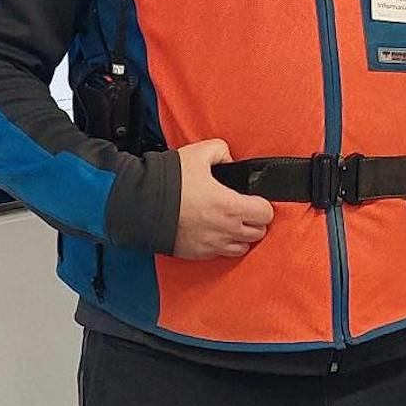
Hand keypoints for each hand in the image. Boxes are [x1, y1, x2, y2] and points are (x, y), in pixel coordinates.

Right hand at [172, 138, 273, 259]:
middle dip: (254, 220)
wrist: (140, 205)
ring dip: (241, 235)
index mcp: (231, 206)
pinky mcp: (198, 254)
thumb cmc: (168, 182)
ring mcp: (212, 245)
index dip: (262, 204)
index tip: (254, 199)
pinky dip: (223, 245)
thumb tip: (230, 160)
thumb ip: (221, 151)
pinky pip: (221, 254)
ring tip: (230, 222)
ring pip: (243, 247)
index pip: (266, 214)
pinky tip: (214, 231)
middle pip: (258, 232)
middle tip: (243, 209)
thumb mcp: (198, 153)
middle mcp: (226, 230)